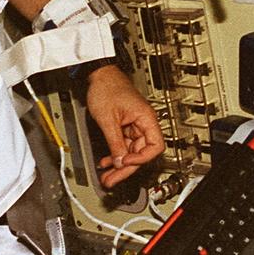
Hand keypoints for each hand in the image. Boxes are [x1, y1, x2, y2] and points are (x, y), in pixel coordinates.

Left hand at [84, 65, 163, 188]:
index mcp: (146, 119)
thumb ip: (115, 143)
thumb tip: (120, 162)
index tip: (126, 163)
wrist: (98, 74)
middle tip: (112, 180)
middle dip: (126, 168)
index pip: (155, 146)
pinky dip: (115, 154)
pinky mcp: (125, 126)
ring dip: (119, 164)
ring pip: (131, 151)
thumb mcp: (108, 119)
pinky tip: (106, 162)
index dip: (141, 159)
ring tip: (107, 177)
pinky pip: (123, 145)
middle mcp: (143, 123)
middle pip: (141, 153)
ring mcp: (134, 125)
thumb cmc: (107, 87)